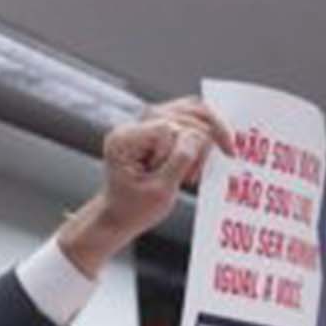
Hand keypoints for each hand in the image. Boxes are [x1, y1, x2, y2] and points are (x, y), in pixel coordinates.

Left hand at [57, 97, 232, 275]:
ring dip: (205, 136)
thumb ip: (179, 161)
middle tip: (197, 175)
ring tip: (198, 167)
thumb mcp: (159, 192)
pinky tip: (201, 156)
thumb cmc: (135, 208)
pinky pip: (188, 117)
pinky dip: (201, 135)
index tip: (184, 178)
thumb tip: (198, 136)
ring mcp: (144, 125)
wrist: (121, 215)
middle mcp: (132, 126)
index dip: (184, 150)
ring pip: (189, 109)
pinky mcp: (156, 129)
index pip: (168, 128)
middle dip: (200, 143)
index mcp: (124, 140)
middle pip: (182, 113)